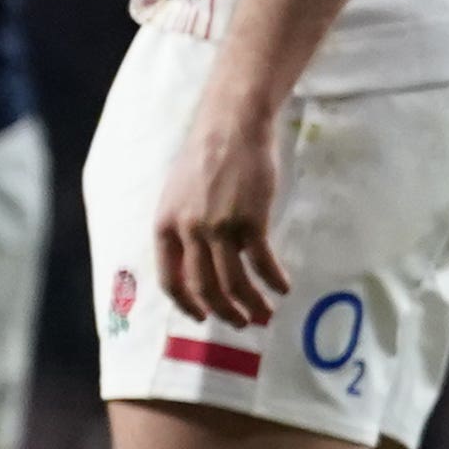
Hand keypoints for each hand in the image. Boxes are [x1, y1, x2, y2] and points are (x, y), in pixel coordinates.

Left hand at [152, 80, 289, 331]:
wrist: (232, 125)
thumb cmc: (207, 156)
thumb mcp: (179, 194)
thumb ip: (182, 227)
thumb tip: (195, 262)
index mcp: (165, 225)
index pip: (170, 280)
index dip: (186, 305)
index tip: (201, 317)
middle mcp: (188, 231)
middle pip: (205, 288)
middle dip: (223, 312)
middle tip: (239, 323)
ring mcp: (220, 227)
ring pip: (233, 283)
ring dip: (251, 304)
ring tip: (263, 314)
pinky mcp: (250, 221)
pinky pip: (262, 263)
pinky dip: (273, 280)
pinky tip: (283, 286)